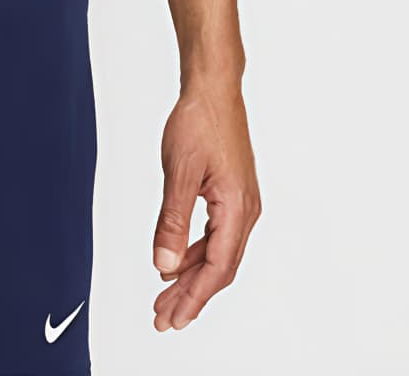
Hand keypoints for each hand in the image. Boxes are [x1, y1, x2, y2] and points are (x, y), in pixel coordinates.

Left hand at [152, 80, 259, 330]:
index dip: (194, 298)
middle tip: (163, 318)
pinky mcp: (231, 194)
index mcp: (237, 209)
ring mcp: (240, 203)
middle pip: (218, 268)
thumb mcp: (179, 173)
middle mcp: (245, 211)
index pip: (216, 269)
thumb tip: (164, 263)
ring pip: (216, 253)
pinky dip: (194, 252)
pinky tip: (174, 260)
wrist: (212, 89)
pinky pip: (215, 235)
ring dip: (190, 276)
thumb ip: (172, 221)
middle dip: (190, 296)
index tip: (173, 319)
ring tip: (164, 296)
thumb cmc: (199, 122)